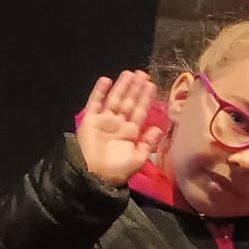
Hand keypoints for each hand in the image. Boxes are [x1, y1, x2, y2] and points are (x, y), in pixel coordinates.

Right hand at [76, 71, 158, 185]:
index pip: (140, 111)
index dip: (146, 98)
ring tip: (129, 73)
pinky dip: (99, 91)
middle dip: (135, 88)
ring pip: (114, 99)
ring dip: (122, 86)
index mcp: (130, 133)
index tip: (151, 85)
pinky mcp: (90, 120)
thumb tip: (158, 128)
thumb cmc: (116, 170)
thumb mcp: (138, 159)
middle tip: (142, 74)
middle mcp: (118, 124)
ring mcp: (103, 120)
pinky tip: (106, 80)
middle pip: (128, 102)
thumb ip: (148, 143)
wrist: (92, 175)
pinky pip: (94, 102)